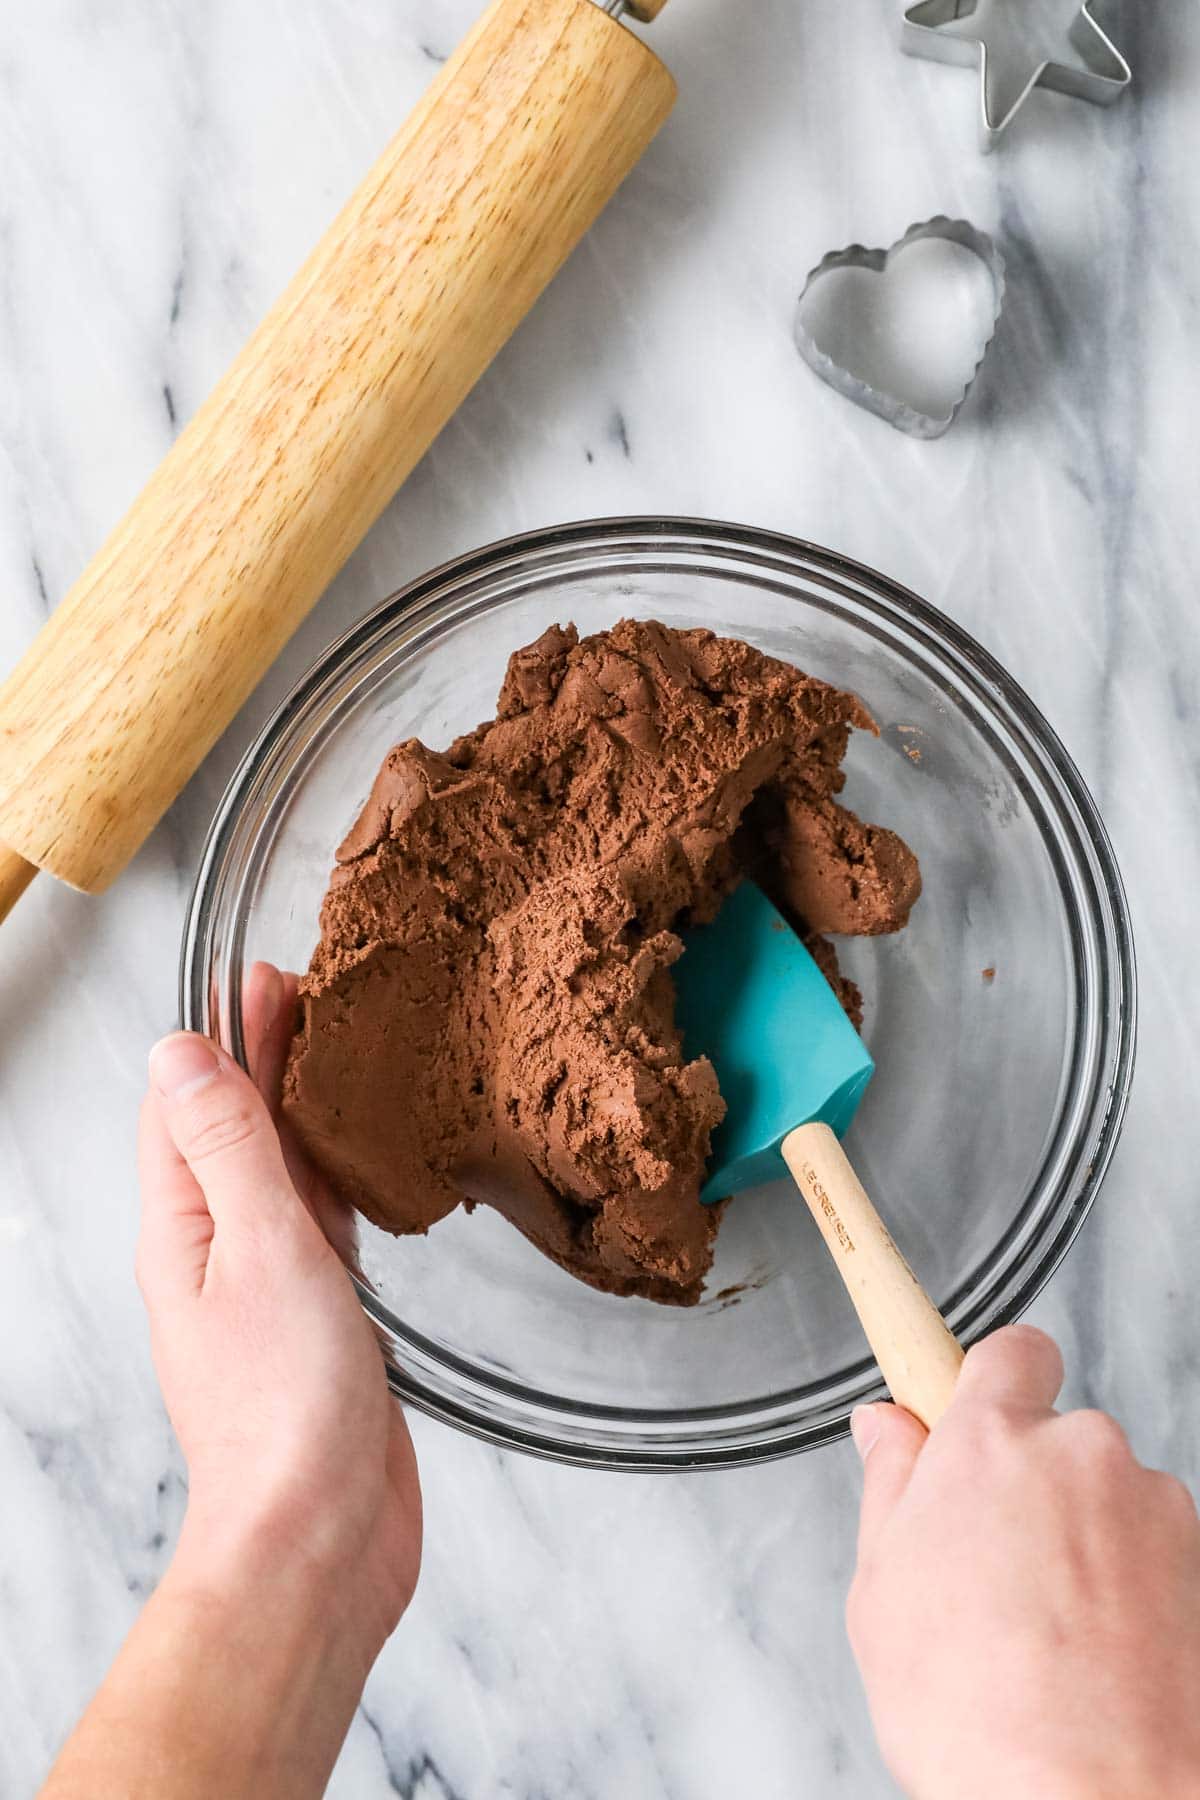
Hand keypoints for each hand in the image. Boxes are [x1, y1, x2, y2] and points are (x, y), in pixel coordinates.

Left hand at [43, 968, 420, 1799]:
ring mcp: (265, 1290)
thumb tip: (179, 1054)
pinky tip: (362, 1164)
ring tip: (338, 1056)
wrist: (321, 1539)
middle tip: (309, 994)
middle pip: (231, 1130)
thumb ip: (229, 1147)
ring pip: (278, 1175)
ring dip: (301, 1111)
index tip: (264, 979)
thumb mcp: (262, 1249)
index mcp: (183, 1230)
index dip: (221, 1036)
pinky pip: (319, 1226)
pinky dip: (337, 1177)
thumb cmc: (286, 1415)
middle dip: (264, 1059)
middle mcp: (215, 1255)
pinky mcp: (317, 1323)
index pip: (184, 1104)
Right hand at [847, 1326, 1199, 1799]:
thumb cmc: (982, 1716)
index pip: (1009, 1350)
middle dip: (1028, 1485)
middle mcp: (1081, 1453)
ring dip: (1083, 1540)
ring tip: (1044, 1633)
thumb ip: (890, 1484)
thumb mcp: (882, 1591)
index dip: (990, 1383)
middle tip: (989, 1566)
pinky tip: (1095, 1654)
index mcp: (991, 1442)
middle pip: (1056, 1437)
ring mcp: (1154, 1506)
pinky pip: (1154, 1552)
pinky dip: (1132, 1588)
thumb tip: (887, 1430)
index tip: (968, 1417)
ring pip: (1107, 1499)